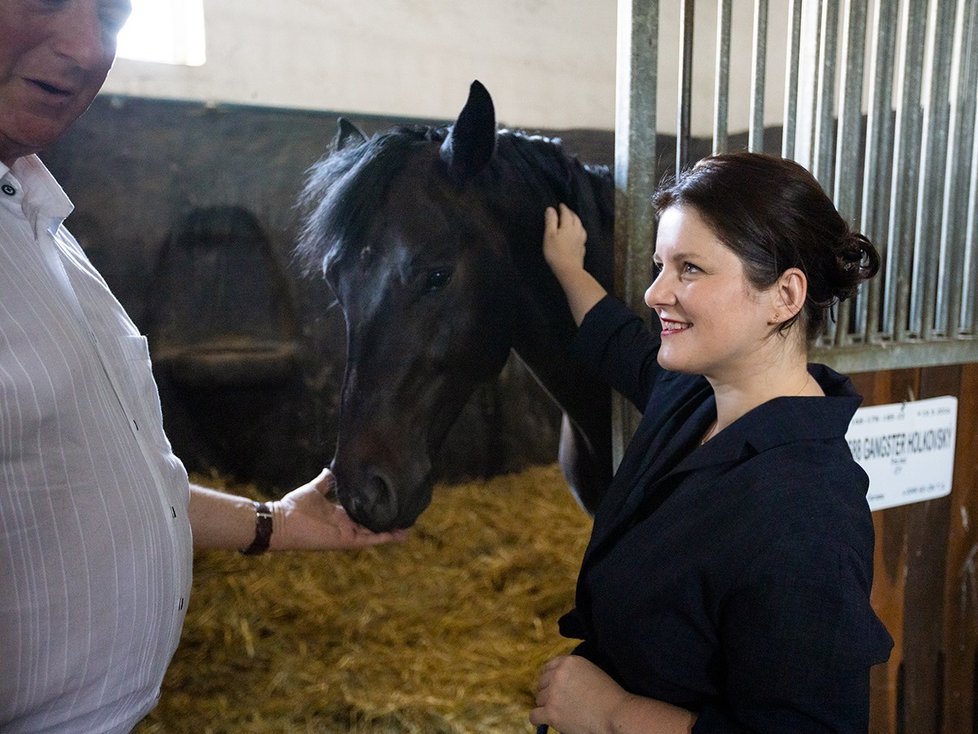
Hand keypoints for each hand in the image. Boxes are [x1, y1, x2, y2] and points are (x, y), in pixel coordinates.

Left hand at [270, 468, 408, 550]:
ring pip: (374, 534)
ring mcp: (346, 534)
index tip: (389, 502)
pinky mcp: (345, 541)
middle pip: (371, 525)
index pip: (361, 512)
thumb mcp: (314, 488)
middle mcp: (345, 525)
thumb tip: (333, 467)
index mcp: (338, 514)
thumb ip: (326, 480)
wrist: (281, 521)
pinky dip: (383, 537)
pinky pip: (368, 540)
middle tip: (406, 516)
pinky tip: (398, 534)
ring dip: (390, 531)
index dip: (375, 508)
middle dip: (387, 522)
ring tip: (408, 528)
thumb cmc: (292, 506)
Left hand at [530, 654, 629, 733]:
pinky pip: (534, 715)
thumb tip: (556, 681)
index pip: (549, 667)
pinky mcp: (551, 712)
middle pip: (541, 684)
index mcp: (569, 662)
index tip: (552, 687)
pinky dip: (539, 720)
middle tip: (560, 703)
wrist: (616, 715)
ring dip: (548, 706)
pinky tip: (546, 721)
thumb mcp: (591, 672)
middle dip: (549, 693)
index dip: (550, 678)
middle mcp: (558, 674)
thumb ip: (573, 673)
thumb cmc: (610, 697)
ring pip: (539, 700)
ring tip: (564, 713)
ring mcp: (553, 693)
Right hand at [543, 203, 587, 278]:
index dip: (563, 208)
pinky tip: (578, 235)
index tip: (560, 205)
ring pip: (580, 227)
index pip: (566, 214)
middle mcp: (577, 231)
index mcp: (568, 226)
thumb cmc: (556, 252)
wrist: (568, 269)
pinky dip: (579, 232)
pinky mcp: (582, 249)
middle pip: (575, 219)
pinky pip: (582, 236)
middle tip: (566, 211)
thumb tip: (551, 209)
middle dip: (571, 213)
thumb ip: (550, 221)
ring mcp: (581, 240)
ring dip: (577, 221)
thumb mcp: (549, 235)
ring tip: (574, 221)